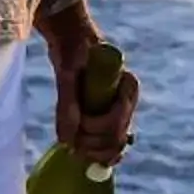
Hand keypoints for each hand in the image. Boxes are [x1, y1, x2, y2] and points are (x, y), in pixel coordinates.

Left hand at [42, 10, 138, 168]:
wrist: (71, 37)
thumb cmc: (72, 48)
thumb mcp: (67, 72)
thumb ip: (68, 103)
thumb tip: (65, 140)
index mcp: (127, 86)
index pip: (118, 121)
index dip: (96, 131)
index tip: (76, 129)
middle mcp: (128, 100)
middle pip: (117, 137)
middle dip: (94, 145)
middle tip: (70, 146)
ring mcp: (119, 109)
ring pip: (115, 144)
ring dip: (96, 152)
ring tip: (73, 149)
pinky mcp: (108, 114)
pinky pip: (110, 142)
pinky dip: (100, 153)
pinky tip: (87, 157)